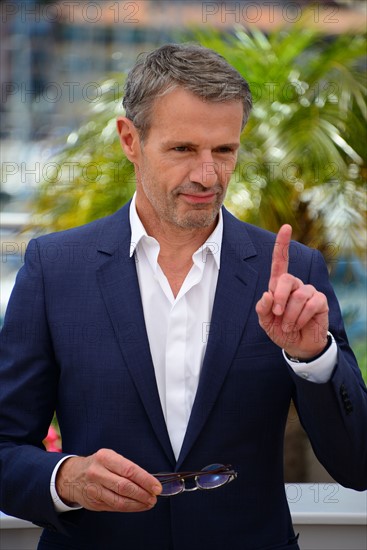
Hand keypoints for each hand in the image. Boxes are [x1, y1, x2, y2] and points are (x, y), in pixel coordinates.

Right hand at [56, 449, 161, 511]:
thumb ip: (126, 468)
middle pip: (124, 486)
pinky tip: (137, 506)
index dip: (145, 479)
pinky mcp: (93, 503)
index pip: (129, 470)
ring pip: (119, 500)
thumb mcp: (110, 458)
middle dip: (143, 493)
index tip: (156, 486)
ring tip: (149, 503)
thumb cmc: (98, 464)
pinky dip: (129, 508)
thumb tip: (149, 480)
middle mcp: (97, 472)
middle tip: (154, 497)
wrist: (72, 475)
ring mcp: (94, 489)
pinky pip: (114, 507)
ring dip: (138, 503)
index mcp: (105, 457)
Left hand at [255, 224, 328, 359]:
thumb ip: (262, 309)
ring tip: (288, 325)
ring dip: (289, 315)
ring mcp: (309, 292)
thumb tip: (267, 294)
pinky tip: (299, 324)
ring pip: (298, 296)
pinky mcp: (320, 301)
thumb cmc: (280, 330)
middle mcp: (295, 285)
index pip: (280, 262)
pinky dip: (301, 318)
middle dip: (279, 298)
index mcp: (279, 286)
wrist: (298, 346)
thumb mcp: (265, 322)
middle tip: (277, 315)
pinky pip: (310, 305)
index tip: (286, 227)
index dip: (282, 245)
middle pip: (286, 279)